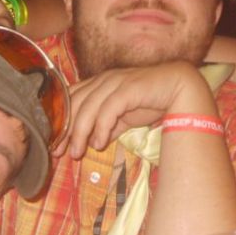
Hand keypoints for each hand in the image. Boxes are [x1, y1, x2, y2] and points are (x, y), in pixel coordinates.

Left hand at [55, 61, 216, 158]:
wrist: (180, 88)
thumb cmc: (152, 100)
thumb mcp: (125, 117)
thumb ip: (109, 127)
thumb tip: (94, 142)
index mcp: (99, 83)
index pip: (71, 100)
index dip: (60, 122)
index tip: (55, 144)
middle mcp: (103, 80)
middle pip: (74, 104)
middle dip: (64, 130)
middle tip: (59, 152)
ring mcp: (115, 82)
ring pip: (88, 108)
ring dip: (79, 133)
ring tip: (76, 153)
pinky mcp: (128, 88)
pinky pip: (108, 109)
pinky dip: (100, 128)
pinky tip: (100, 145)